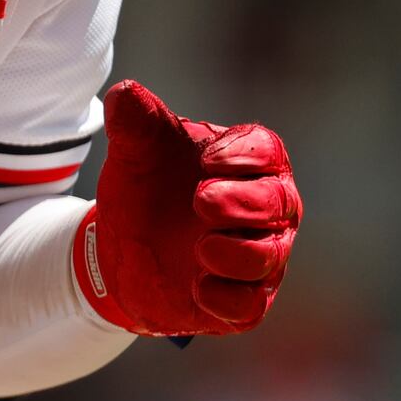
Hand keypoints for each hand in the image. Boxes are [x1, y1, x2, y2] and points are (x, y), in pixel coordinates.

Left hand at [74, 80, 300, 337]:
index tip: (206, 160)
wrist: (121, 246)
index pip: (267, 151)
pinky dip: (229, 300)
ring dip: (238, 254)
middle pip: (278, 204)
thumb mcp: (135, 152)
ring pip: (269, 258)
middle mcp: (266, 209)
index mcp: (249, 161)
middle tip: (200, 201)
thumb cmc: (146, 187)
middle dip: (244, 204)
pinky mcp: (241, 302)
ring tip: (200, 247)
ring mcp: (258, 257)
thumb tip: (125, 92)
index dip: (244, 155)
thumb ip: (135, 122)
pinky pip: (250, 308)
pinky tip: (198, 289)